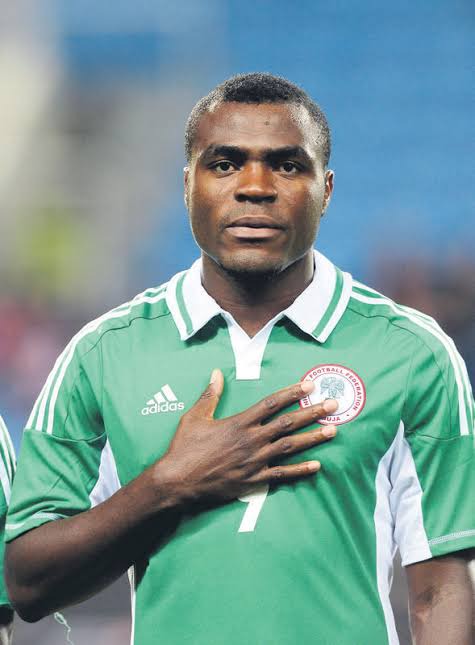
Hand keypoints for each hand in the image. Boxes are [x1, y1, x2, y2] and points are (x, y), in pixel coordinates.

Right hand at [155, 369, 337, 507]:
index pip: (271, 404)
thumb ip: (210, 394)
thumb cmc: (184, 447)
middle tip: (334, 405)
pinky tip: (317, 465)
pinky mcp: (254, 480)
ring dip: (313, 438)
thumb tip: (217, 372)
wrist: (177, 481)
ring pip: (290, 447)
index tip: (309, 386)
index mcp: (239, 423)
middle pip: (288, 423)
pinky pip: (282, 474)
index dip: (292, 393)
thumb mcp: (195, 416)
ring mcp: (255, 461)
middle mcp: (251, 440)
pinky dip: (300, 471)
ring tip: (333, 430)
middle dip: (313, 413)